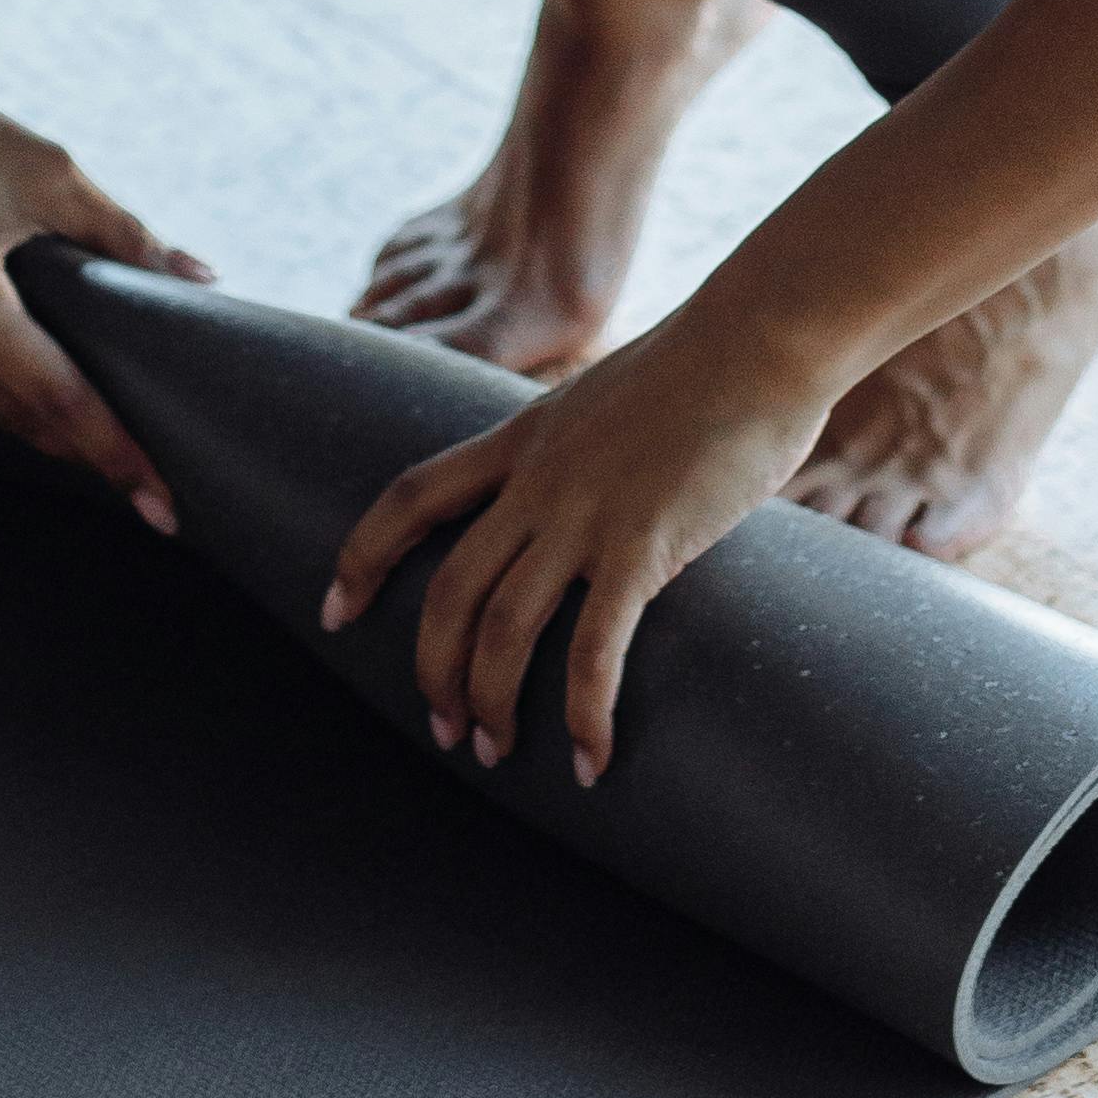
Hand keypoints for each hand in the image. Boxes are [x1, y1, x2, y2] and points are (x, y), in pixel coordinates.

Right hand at [0, 31, 210, 523]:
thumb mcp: (48, 172)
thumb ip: (125, 236)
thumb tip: (200, 280)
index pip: (51, 396)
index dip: (109, 448)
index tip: (157, 498)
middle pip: (9, 412)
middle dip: (75, 444)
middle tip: (137, 475)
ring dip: (14, 400)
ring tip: (69, 409)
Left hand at [316, 298, 819, 785]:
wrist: (762, 336)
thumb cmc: (710, 362)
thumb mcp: (610, 394)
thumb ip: (585, 445)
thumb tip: (599, 482)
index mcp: (522, 437)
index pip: (412, 498)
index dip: (363, 557)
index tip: (335, 611)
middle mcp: (538, 481)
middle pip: (449, 590)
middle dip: (433, 670)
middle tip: (444, 728)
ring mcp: (584, 514)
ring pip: (503, 629)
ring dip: (491, 702)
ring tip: (496, 751)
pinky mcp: (642, 547)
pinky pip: (593, 651)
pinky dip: (583, 715)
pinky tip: (592, 761)